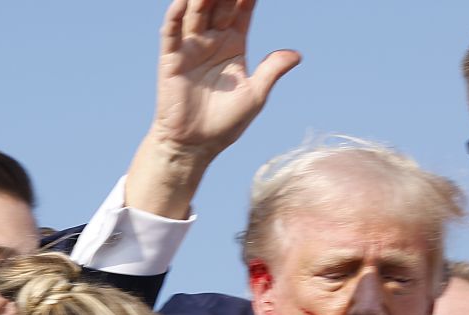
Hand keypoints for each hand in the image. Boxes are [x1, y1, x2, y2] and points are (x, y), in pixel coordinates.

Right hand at [126, 0, 299, 217]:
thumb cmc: (226, 123)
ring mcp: (190, 48)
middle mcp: (211, 41)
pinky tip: (182, 1)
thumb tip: (297, 54)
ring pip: (196, 12)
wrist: (196, 145)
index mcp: (234, 45)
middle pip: (219, 4)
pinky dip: (175, 15)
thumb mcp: (255, 95)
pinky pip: (171, 33)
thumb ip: (272, 71)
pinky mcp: (172, 60)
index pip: (242, 10)